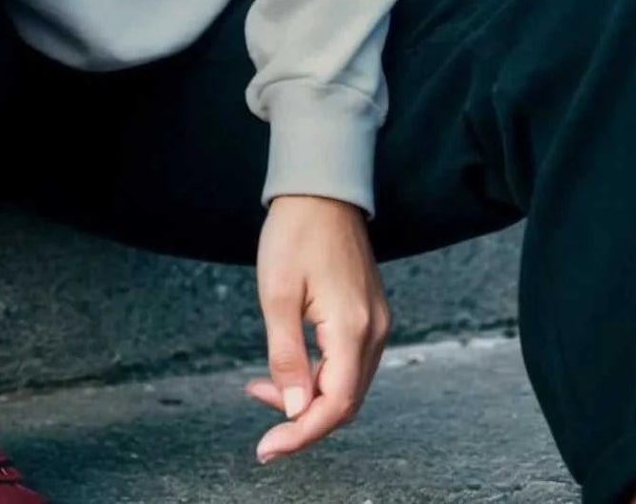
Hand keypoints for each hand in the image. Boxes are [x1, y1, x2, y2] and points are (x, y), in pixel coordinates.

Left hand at [246, 195, 391, 464]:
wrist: (322, 188)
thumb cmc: (294, 232)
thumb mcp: (276, 293)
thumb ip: (287, 356)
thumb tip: (296, 410)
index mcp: (352, 328)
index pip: (335, 406)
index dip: (302, 434)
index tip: (267, 448)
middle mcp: (374, 331)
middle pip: (345, 402)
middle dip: (302, 417)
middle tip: (258, 409)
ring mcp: (376, 322)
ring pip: (349, 385)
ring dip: (311, 397)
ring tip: (265, 387)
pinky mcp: (370, 313)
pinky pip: (351, 363)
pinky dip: (322, 375)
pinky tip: (293, 367)